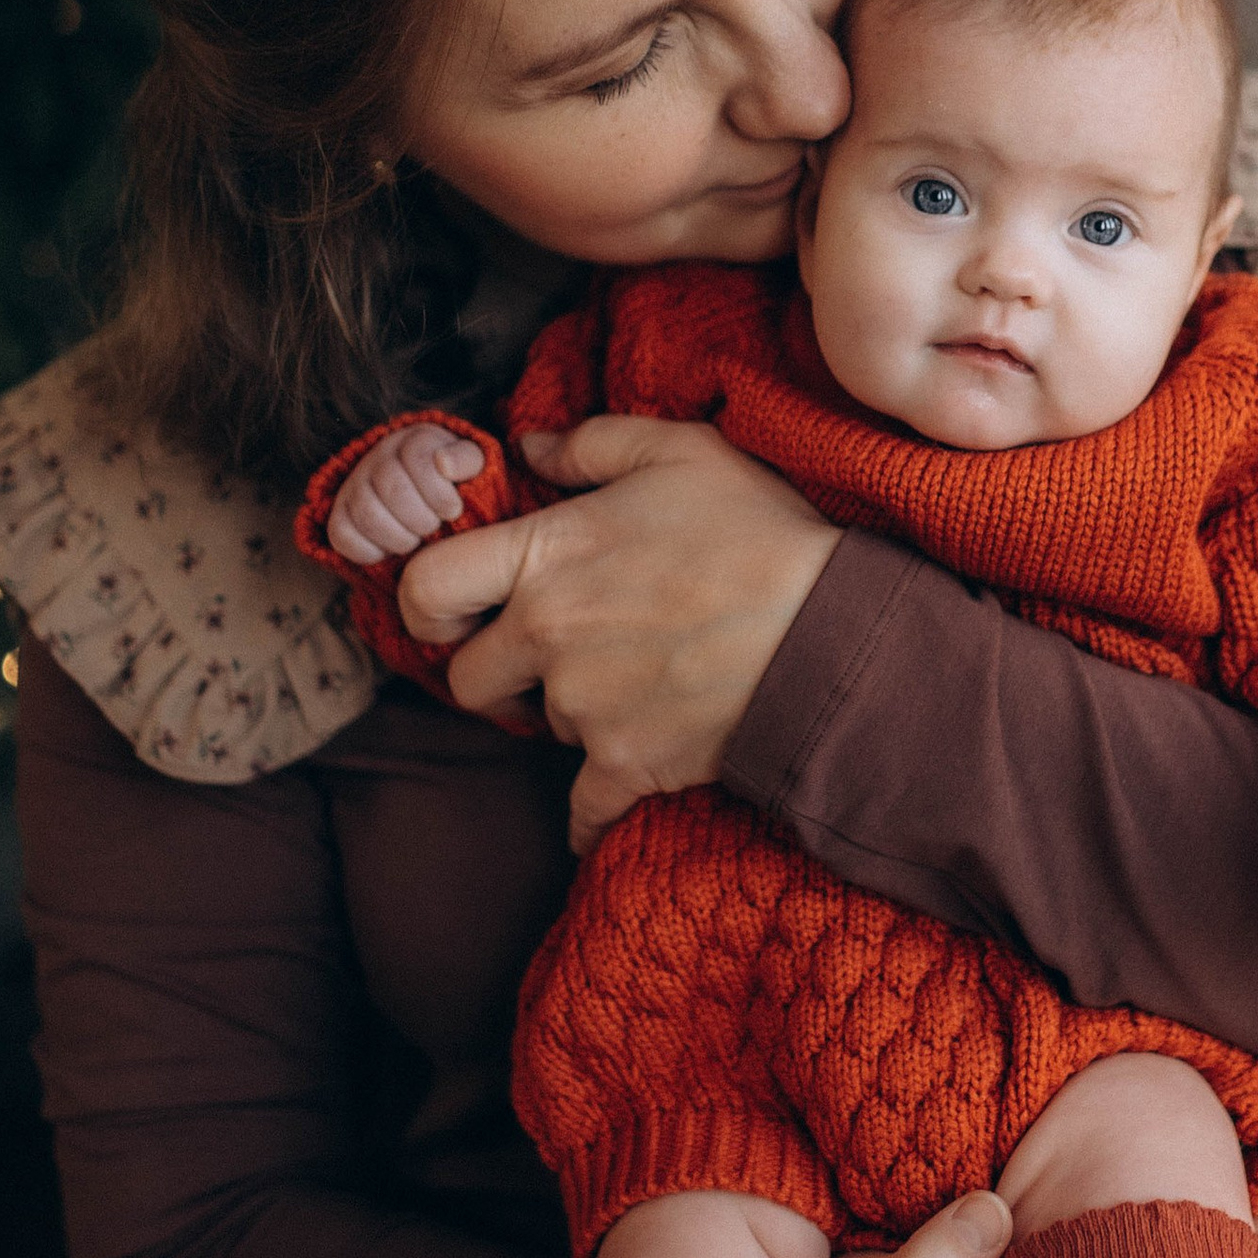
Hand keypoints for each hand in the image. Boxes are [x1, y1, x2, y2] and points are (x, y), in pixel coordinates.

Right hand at [322, 422, 484, 567]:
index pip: (418, 458)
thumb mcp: (470, 467)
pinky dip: (368, 551)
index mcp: (412, 441)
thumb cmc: (453, 486)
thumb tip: (444, 462)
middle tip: (434, 528)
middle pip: (393, 488)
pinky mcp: (339, 515)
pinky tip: (389, 551)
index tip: (453, 511)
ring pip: (367, 513)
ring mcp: (354, 486)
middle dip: (421, 518)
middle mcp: (378, 458)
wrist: (424, 505)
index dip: (438, 492)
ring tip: (415, 540)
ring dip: (399, 537)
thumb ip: (467, 459)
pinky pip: (341, 535)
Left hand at [398, 416, 841, 851]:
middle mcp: (545, 637)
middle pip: (467, 679)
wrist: (832, 636)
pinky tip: (607, 802)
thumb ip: (591, 444)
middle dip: (497, 671)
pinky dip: (590, 814)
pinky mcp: (625, 766)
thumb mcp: (680, 452)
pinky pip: (581, 810)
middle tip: (546, 656)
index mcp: (543, 556)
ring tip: (633, 682)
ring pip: (541, 727)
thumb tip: (529, 443)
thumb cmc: (760, 532)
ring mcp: (582, 709)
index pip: (425, 588)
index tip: (451, 614)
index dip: (426, 605)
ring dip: (570, 712)